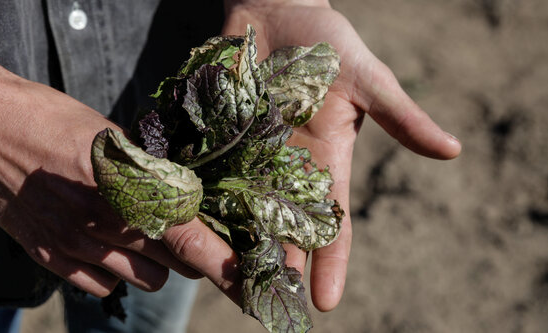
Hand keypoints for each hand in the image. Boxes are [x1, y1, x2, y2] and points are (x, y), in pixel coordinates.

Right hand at [0, 0, 241, 297]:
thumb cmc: (47, 118)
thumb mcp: (108, 133)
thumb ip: (147, 169)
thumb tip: (183, 190)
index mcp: (122, 188)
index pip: (186, 236)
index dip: (218, 260)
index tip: (239, 273)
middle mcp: (100, 225)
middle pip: (169, 265)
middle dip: (183, 252)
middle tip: (178, 228)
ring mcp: (72, 244)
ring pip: (139, 278)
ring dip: (150, 263)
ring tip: (139, 234)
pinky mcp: (48, 255)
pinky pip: (99, 285)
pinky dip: (113, 272)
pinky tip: (105, 246)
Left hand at [222, 0, 460, 310]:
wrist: (276, 11)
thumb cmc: (328, 42)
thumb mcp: (368, 79)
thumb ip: (400, 117)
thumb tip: (452, 151)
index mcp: (325, 161)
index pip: (332, 222)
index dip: (330, 262)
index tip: (324, 302)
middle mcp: (286, 167)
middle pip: (281, 227)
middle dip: (275, 265)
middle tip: (263, 306)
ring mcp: (249, 153)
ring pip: (240, 209)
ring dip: (232, 244)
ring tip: (219, 280)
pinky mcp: (219, 134)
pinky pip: (207, 171)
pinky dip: (197, 197)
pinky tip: (184, 226)